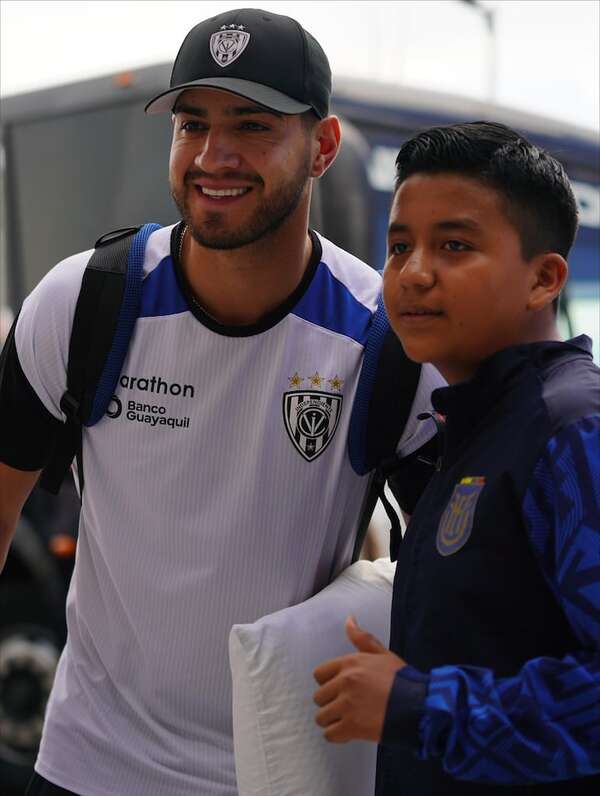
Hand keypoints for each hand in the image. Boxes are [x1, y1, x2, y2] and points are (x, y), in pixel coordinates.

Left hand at [313, 615, 405, 742]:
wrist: (419, 706)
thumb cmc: (403, 680)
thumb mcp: (383, 653)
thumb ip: (362, 638)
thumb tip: (349, 620)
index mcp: (350, 664)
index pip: (319, 674)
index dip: (329, 682)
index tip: (340, 689)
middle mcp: (344, 682)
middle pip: (319, 697)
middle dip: (331, 702)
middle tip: (347, 706)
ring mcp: (346, 706)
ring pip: (322, 717)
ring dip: (333, 720)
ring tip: (349, 719)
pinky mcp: (351, 727)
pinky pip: (330, 734)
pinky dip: (338, 735)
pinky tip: (350, 732)